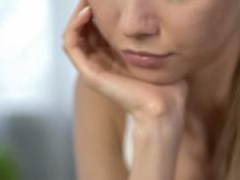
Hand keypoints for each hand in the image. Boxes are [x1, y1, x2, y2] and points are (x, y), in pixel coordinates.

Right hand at [63, 0, 187, 125]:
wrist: (164, 108)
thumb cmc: (168, 87)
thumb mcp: (159, 54)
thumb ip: (152, 38)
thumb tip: (156, 18)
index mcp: (115, 59)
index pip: (97, 29)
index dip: (97, 11)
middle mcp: (101, 63)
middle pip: (83, 29)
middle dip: (86, 9)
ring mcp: (93, 69)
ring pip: (73, 34)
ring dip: (77, 14)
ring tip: (87, 1)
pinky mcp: (90, 74)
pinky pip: (71, 44)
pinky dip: (74, 26)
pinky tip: (86, 12)